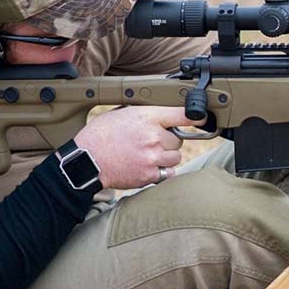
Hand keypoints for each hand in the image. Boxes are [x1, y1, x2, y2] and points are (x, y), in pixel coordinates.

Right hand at [74, 106, 202, 189]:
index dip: (194, 116)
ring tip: (148, 154)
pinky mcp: (150, 175)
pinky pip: (168, 172)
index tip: (202, 118)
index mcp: (145, 117)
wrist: (86, 161)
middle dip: (169, 140)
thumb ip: (144, 113)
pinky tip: (148, 166)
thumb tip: (161, 114)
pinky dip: (162, 170)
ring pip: (176, 157)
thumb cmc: (100, 135)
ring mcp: (152, 157)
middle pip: (178, 139)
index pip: (180, 115)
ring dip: (167, 156)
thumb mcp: (120, 113)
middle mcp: (153, 137)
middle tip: (152, 142)